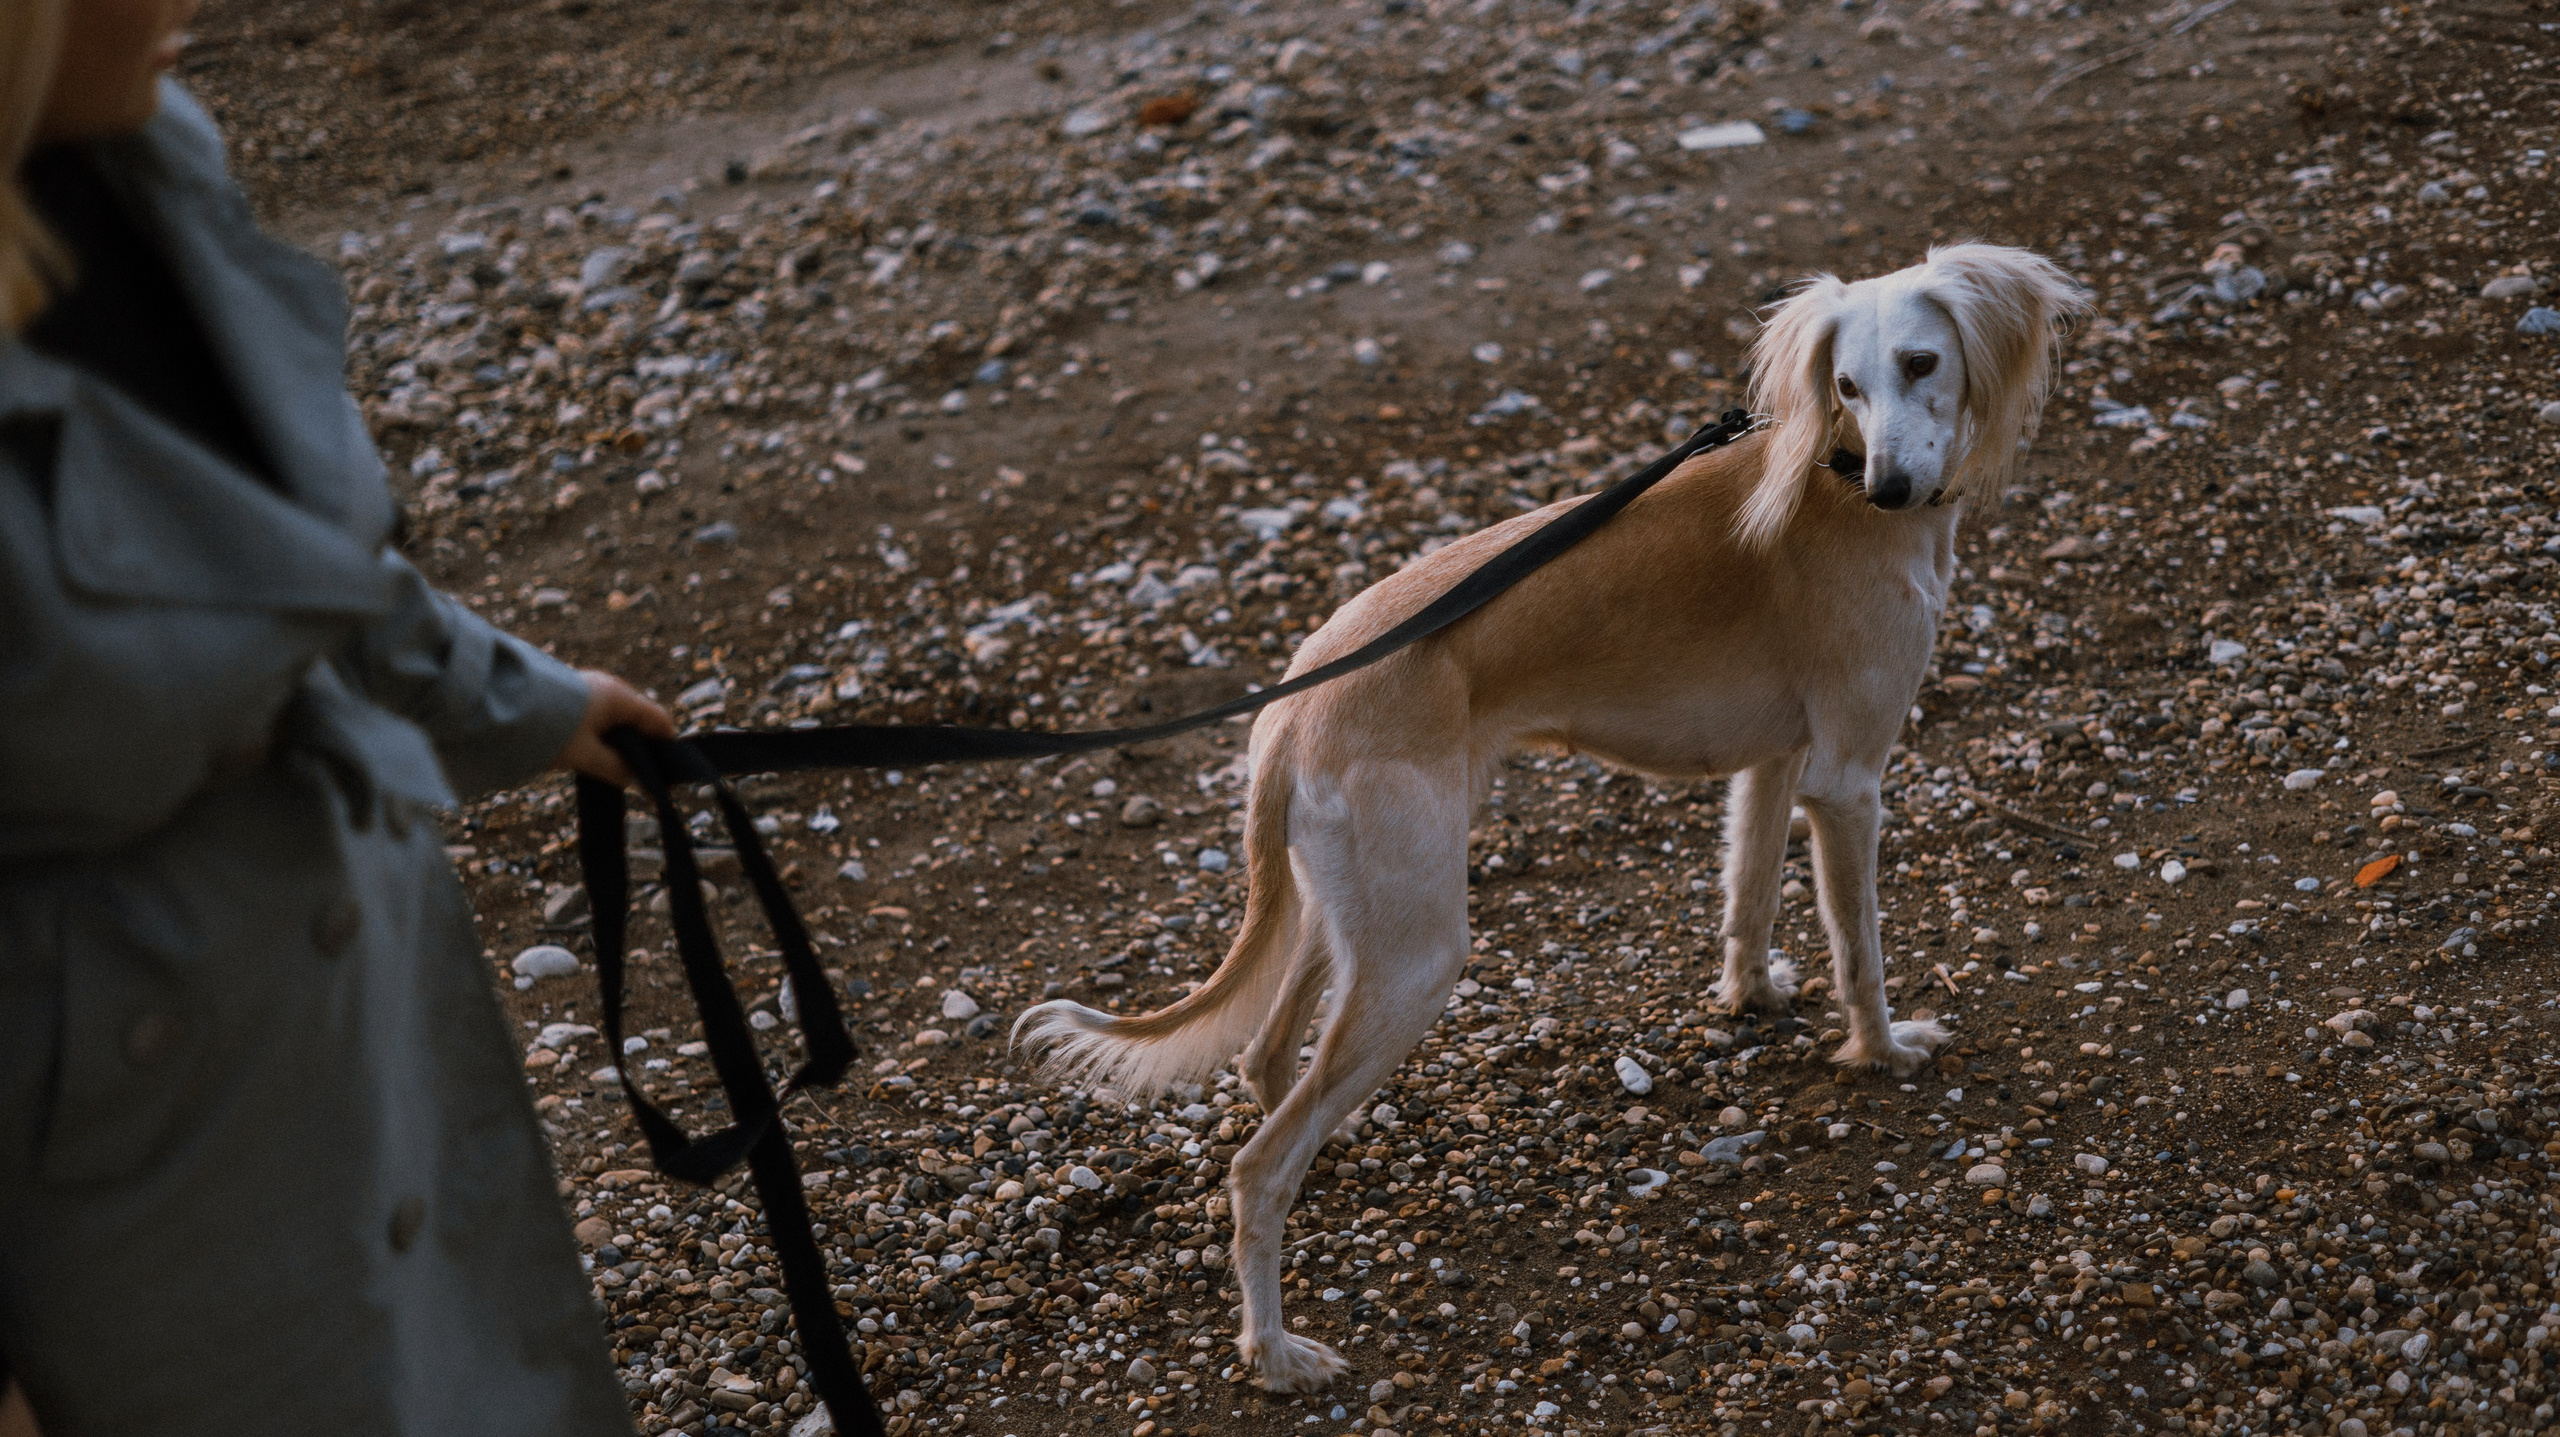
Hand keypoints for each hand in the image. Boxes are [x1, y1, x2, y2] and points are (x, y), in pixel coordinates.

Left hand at [553, 670, 676, 786]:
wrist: (501, 703)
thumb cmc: (549, 728)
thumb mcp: (585, 755)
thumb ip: (614, 769)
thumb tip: (636, 782)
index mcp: (619, 697)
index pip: (658, 719)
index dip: (667, 745)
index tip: (668, 771)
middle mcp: (609, 688)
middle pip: (639, 718)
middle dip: (643, 745)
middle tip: (641, 774)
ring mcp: (590, 688)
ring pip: (617, 717)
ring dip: (621, 741)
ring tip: (615, 767)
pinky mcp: (573, 694)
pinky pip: (599, 714)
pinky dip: (604, 733)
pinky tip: (594, 751)